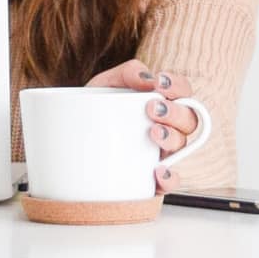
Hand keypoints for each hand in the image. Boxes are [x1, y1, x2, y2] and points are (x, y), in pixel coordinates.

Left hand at [88, 58, 202, 181]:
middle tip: (151, 108)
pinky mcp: (150, 178)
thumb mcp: (105, 86)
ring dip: (172, 138)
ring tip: (152, 132)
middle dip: (175, 113)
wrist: (69, 144)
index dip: (178, 86)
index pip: (183, 91)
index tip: (159, 83)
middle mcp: (167, 128)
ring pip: (182, 147)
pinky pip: (170, 183)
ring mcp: (161, 154)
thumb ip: (126, 73)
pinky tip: (158, 171)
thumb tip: (146, 78)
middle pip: (189, 120)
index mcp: (161, 103)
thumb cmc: (94, 110)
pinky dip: (169, 179)